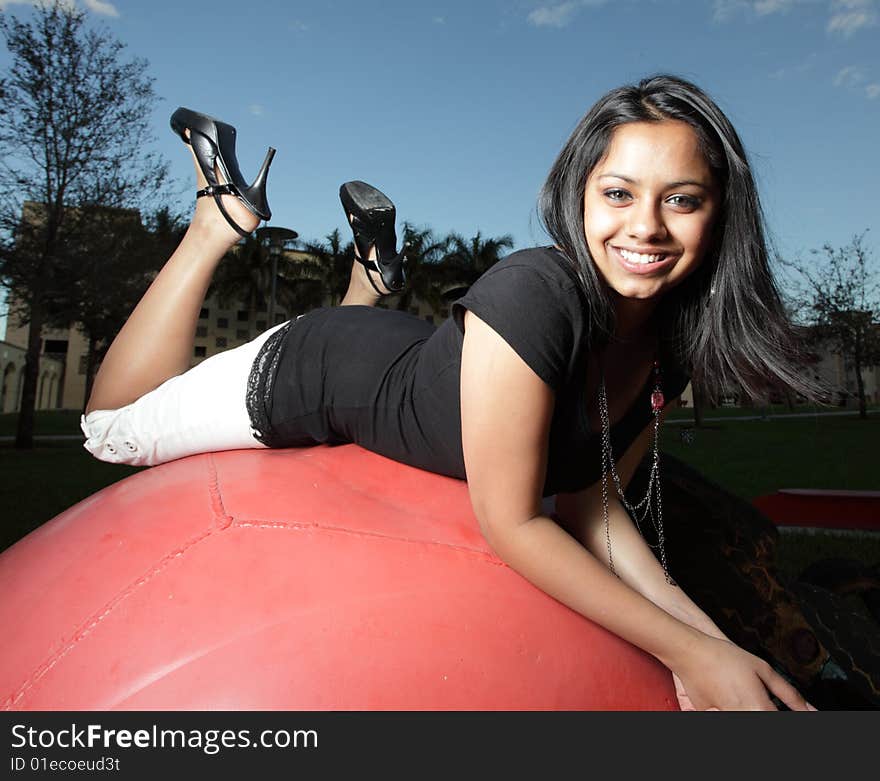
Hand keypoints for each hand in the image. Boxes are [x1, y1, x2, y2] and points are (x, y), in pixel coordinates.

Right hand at [671, 635, 815, 710]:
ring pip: (749, 721)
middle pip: (766, 724)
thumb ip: (789, 694)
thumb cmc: (724, 657)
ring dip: (754, 711)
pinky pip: (732, 718)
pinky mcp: (709, 718)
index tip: (798, 714)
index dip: (796, 718)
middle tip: (763, 703)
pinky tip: (737, 702)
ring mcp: (725, 719)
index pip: (783, 723)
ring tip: (749, 699)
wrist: (690, 653)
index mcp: (759, 709)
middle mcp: (743, 718)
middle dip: (770, 712)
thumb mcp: (763, 669)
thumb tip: (810, 710)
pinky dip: (739, 711)